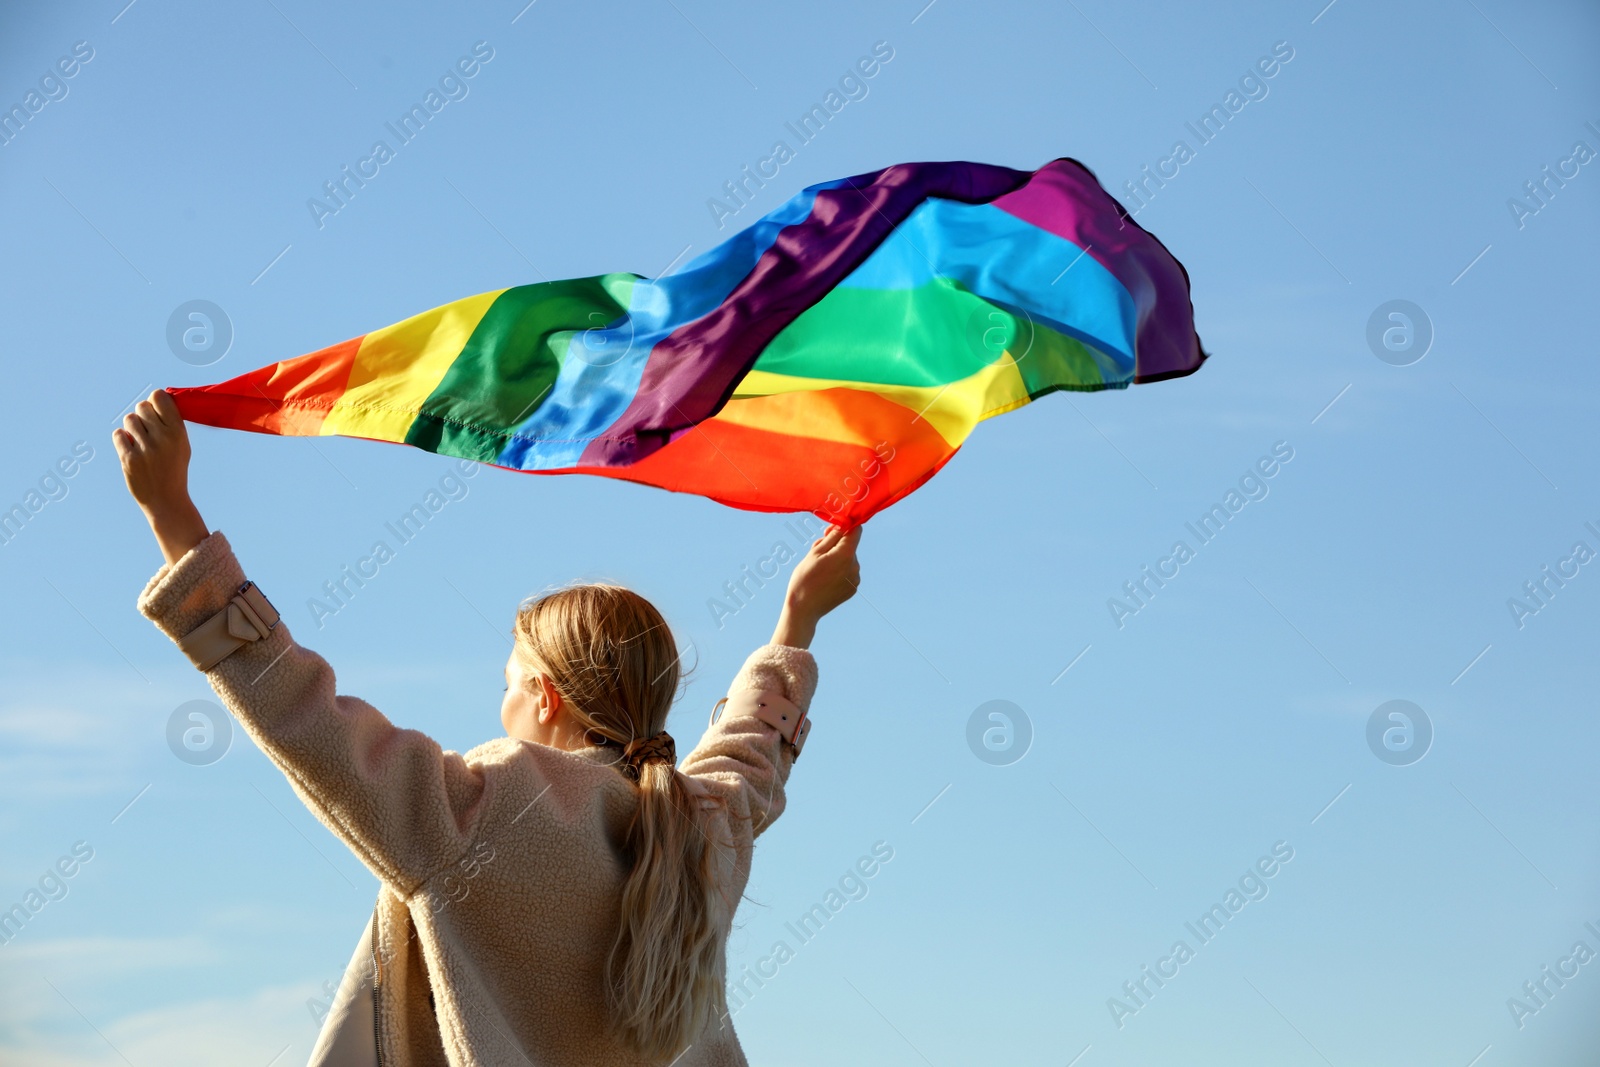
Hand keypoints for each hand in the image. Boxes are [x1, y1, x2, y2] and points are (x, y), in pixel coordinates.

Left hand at [113, 389, 208, 564]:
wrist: (166, 500)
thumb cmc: (174, 469)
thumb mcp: (182, 445)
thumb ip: (171, 423)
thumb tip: (156, 398)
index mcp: (178, 432)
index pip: (159, 397)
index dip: (155, 401)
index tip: (156, 409)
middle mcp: (162, 438)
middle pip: (142, 406)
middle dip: (142, 414)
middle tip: (146, 428)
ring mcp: (145, 449)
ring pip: (129, 419)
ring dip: (132, 427)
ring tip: (139, 440)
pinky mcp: (129, 459)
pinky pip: (118, 434)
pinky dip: (122, 439)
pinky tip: (130, 448)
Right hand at [771, 525, 861, 648]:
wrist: (804, 609)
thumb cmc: (805, 578)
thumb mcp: (814, 553)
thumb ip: (831, 537)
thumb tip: (843, 525)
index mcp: (846, 554)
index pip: (856, 530)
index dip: (845, 525)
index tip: (831, 529)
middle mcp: (855, 566)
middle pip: (850, 546)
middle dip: (836, 545)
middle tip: (816, 552)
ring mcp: (855, 579)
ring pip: (848, 559)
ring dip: (836, 558)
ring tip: (818, 569)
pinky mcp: (853, 589)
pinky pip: (848, 572)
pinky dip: (839, 571)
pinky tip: (825, 579)